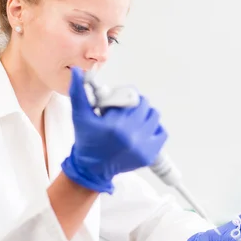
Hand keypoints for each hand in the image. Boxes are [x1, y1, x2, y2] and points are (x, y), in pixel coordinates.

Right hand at [61, 67, 166, 192]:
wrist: (92, 168)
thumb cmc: (86, 140)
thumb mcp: (80, 116)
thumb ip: (79, 93)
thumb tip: (78, 72)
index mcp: (115, 125)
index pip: (133, 98)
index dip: (127, 96)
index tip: (121, 101)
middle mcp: (131, 136)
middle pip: (145, 106)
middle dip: (136, 105)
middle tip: (126, 110)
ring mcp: (142, 147)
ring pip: (155, 117)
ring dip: (146, 115)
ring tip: (135, 120)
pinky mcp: (149, 155)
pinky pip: (162, 134)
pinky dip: (155, 130)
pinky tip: (143, 130)